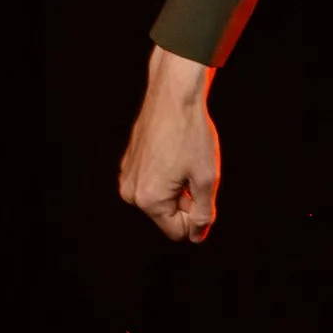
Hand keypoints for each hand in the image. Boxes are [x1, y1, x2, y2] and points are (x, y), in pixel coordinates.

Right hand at [119, 44, 219, 242]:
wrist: (173, 96)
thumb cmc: (191, 135)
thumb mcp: (206, 178)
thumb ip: (204, 213)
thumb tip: (197, 236)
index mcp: (149, 200)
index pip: (178, 232)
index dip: (197, 219)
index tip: (204, 193)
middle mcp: (130, 193)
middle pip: (167, 216)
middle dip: (186, 201)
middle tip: (195, 170)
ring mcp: (126, 176)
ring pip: (160, 198)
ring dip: (177, 187)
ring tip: (184, 159)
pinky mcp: (128, 163)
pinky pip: (152, 182)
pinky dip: (166, 174)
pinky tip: (173, 151)